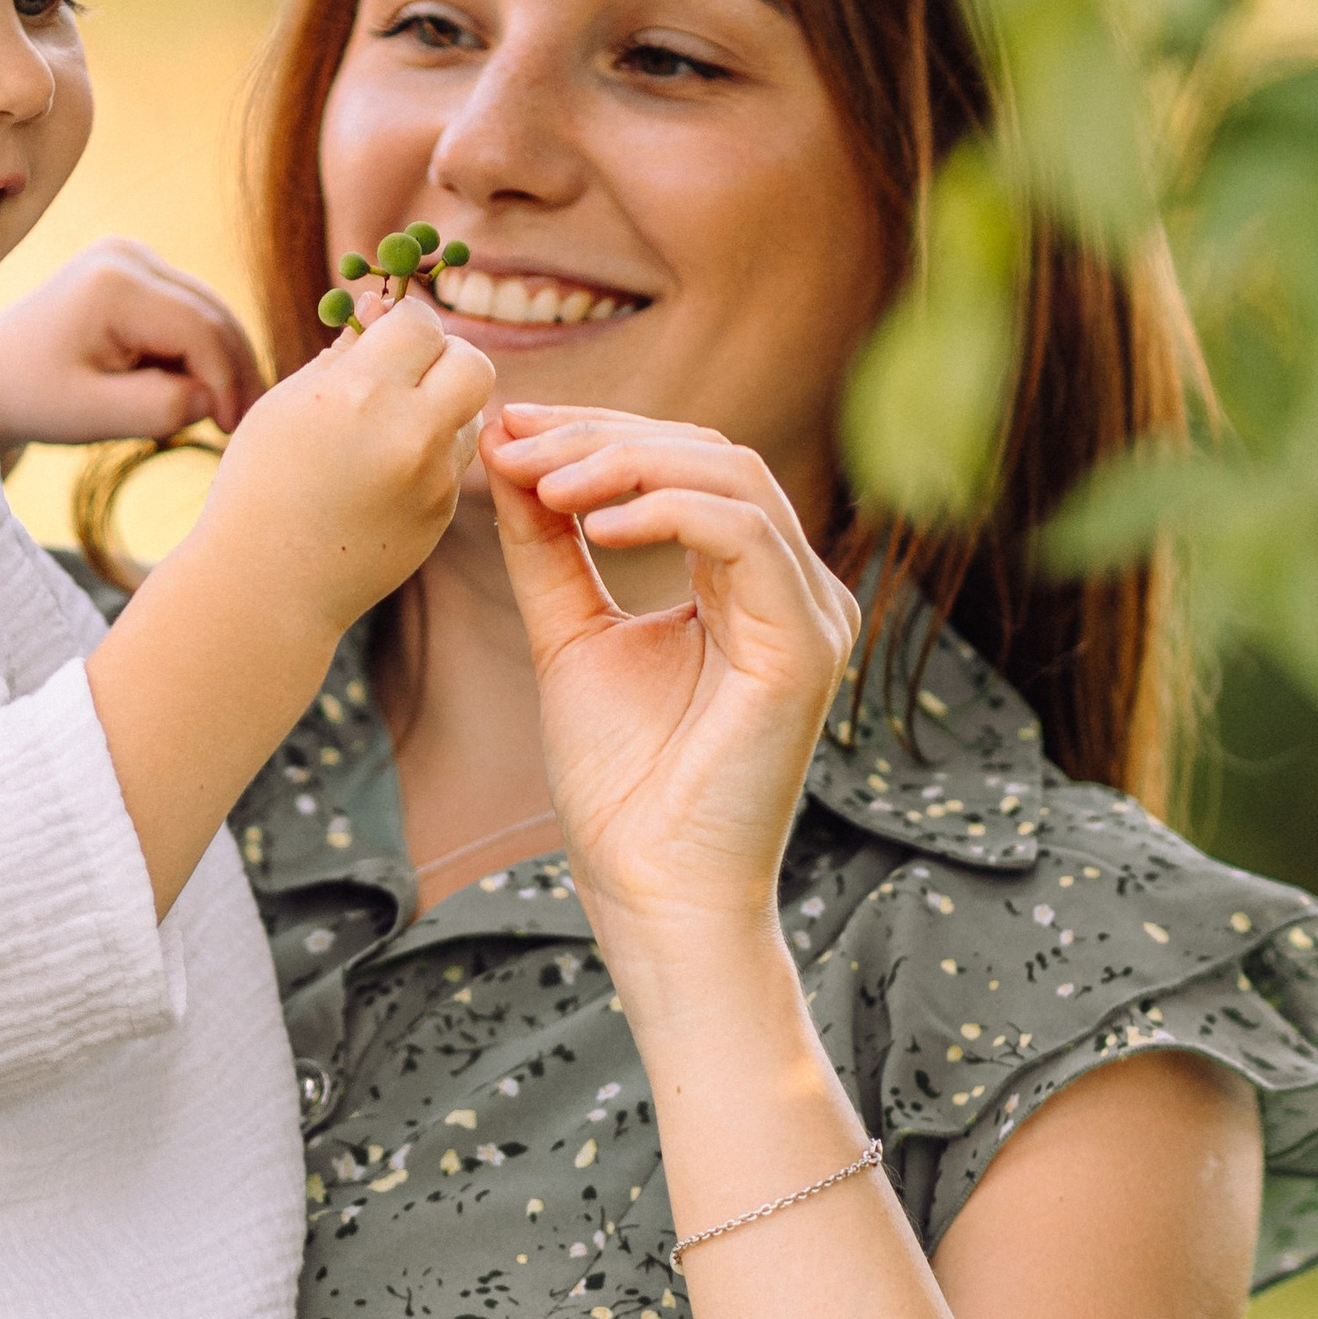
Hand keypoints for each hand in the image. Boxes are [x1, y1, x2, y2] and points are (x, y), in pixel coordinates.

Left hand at [0, 240, 264, 463]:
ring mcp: (133, 255)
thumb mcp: (93, 415)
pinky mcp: (136, 269)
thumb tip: (216, 398)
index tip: (229, 431)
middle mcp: (129, 254)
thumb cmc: (33, 398)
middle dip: (234, 372)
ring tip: (219, 415)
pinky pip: (190, 312)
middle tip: (237, 427)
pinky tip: (191, 390)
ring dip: (220, 363)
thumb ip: (160, 409)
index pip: (200, 331)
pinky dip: (199, 352)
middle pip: (212, 314)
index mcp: (115, 283)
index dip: (226, 382)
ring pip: (208, 312)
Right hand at [192, 292, 494, 636]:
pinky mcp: (443, 513)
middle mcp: (409, 434)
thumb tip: (381, 303)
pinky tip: (386, 471)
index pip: (422, 323)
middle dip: (445, 355)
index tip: (384, 334)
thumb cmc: (260, 486)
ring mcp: (433, 479)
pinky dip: (433, 451)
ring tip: (387, 427)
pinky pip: (457, 459)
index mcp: (360, 394)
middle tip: (408, 369)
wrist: (265, 587)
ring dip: (443, 405)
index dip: (404, 322)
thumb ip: (344, 353)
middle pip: (473, 361)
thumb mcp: (286, 405)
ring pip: (472, 412)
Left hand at [481, 404, 858, 945]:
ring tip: (542, 481)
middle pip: (708, 451)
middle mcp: (793, 585)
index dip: (595, 431)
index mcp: (748, 581)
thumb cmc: (621, 785)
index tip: (505, 429)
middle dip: (600, 435)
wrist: (652, 889)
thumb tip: (506, 454)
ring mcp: (812, 611)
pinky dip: (666, 507)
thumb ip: (547, 547)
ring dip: (624, 460)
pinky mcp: (805, 643)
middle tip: (510, 443)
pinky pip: (745, 534)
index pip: (685, 461)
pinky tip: (594, 522)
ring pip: (731, 473)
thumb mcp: (569, 636)